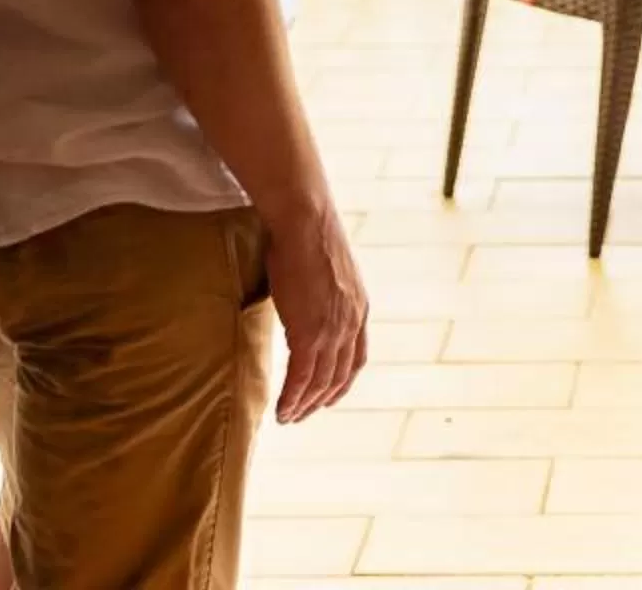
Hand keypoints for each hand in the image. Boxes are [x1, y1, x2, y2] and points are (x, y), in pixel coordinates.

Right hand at [263, 204, 368, 421]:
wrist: (306, 223)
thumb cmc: (308, 238)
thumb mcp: (328, 273)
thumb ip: (324, 296)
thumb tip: (305, 302)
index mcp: (359, 310)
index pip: (356, 359)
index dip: (341, 382)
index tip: (327, 397)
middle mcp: (351, 324)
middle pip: (338, 376)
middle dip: (320, 400)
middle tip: (301, 415)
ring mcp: (332, 331)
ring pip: (320, 382)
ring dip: (303, 405)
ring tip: (287, 418)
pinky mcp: (309, 333)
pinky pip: (300, 377)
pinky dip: (291, 398)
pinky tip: (281, 410)